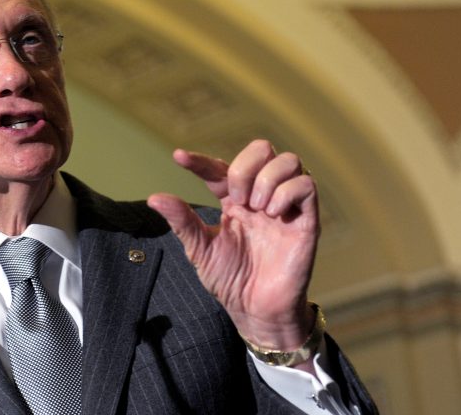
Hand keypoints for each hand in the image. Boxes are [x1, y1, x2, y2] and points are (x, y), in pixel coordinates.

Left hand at [147, 140, 318, 351]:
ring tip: (256, 208)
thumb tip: (154, 198)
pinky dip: (287, 192)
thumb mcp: (200, 250)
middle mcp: (260, 196)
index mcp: (233, 200)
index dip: (199, 160)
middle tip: (236, 200)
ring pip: (288, 160)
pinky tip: (272, 214)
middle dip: (244, 167)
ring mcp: (285, 206)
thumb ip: (182, 222)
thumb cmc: (229, 280)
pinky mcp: (306, 221)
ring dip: (266, 179)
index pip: (219, 167)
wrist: (255, 311)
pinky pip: (307, 185)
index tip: (179, 158)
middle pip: (261, 149)